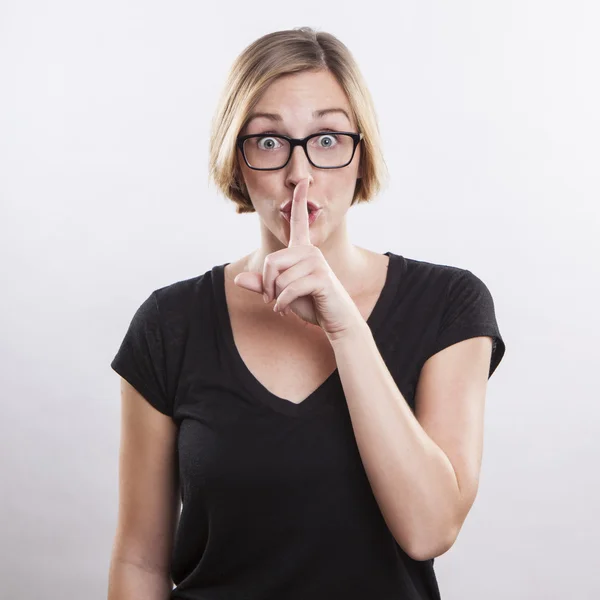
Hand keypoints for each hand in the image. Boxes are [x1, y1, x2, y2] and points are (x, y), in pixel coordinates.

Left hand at [233, 178, 364, 339]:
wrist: (335, 320)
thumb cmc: (309, 303)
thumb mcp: (280, 293)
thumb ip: (261, 285)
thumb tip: (238, 279)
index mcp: (302, 250)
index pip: (299, 220)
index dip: (300, 200)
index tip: (303, 180)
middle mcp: (310, 251)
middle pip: (272, 261)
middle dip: (267, 285)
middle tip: (271, 300)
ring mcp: (317, 263)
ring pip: (279, 278)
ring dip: (276, 297)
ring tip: (283, 305)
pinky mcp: (321, 278)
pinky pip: (289, 289)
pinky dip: (282, 304)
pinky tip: (285, 311)